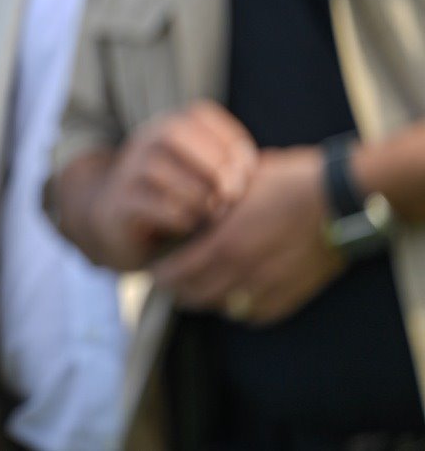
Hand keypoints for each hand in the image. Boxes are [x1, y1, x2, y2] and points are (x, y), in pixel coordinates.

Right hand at [89, 102, 256, 269]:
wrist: (117, 222)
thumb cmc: (173, 197)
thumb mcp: (198, 173)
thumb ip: (227, 165)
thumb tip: (274, 163)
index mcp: (167, 128)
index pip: (199, 115)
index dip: (230, 139)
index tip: (249, 170)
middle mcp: (143, 143)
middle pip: (174, 133)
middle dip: (212, 162)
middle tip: (234, 192)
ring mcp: (127, 172)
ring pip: (159, 168)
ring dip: (196, 192)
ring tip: (215, 211)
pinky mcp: (119, 205)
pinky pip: (148, 203)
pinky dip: (178, 215)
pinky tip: (192, 225)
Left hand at [151, 145, 343, 323]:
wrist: (342, 199)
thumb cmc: (290, 182)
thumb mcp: (240, 184)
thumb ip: (215, 201)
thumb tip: (198, 204)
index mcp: (225, 243)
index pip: (178, 272)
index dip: (160, 275)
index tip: (153, 271)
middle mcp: (243, 271)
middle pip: (196, 296)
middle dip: (178, 291)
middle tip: (171, 284)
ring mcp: (268, 286)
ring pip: (225, 308)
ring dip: (209, 300)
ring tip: (201, 290)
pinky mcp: (292, 294)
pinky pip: (257, 315)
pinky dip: (242, 310)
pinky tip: (237, 299)